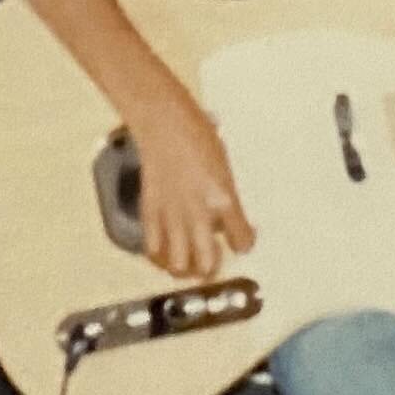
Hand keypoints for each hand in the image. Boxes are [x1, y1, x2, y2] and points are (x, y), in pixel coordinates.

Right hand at [132, 90, 255, 278]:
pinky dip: (159, 257)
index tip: (242, 243)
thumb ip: (226, 198)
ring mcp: (172, 215)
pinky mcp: (150, 212)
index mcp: (224, 199)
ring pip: (177, 264)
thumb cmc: (198, 137)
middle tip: (214, 265)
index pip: (242, 240)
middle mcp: (198, 213)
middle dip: (213, 269)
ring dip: (185, 269)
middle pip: (207, 262)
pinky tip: (165, 255)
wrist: (165, 125)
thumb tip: (225, 220)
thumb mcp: (225, 169)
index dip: (244, 244)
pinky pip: (153, 248)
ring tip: (189, 266)